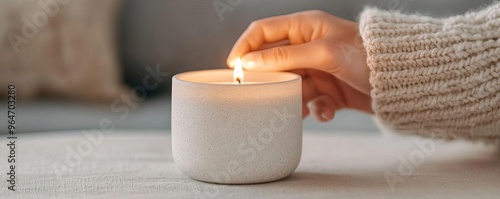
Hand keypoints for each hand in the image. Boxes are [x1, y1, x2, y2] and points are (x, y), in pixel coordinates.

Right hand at [227, 10, 372, 120]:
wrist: (406, 81)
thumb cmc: (369, 57)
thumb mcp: (324, 54)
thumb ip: (285, 58)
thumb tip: (249, 61)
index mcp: (306, 27)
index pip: (263, 31)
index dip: (245, 46)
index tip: (233, 68)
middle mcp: (309, 47)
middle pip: (273, 63)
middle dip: (269, 80)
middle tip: (262, 93)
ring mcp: (317, 70)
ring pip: (290, 86)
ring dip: (293, 99)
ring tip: (298, 106)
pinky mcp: (327, 91)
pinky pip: (309, 102)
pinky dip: (314, 110)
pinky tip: (325, 112)